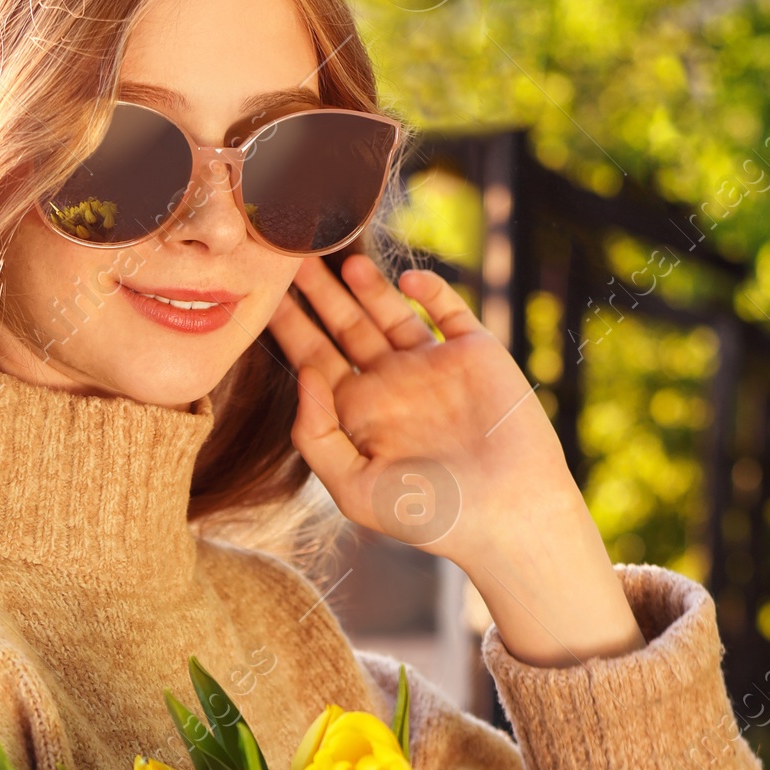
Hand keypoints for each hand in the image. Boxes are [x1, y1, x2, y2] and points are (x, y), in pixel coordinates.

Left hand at [268, 253, 644, 669]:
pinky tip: (406, 279)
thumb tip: (303, 374)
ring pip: (390, 311)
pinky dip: (429, 290)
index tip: (263, 292)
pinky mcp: (474, 353)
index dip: (289, 326)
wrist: (506, 516)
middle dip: (319, 293)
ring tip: (338, 257)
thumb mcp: (353, 488)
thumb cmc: (428, 515)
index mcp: (359, 416)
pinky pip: (448, 310)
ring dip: (366, 285)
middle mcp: (391, 385)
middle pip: (345, 326)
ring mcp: (432, 366)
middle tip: (290, 253)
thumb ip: (317, 435)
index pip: (314, 360)